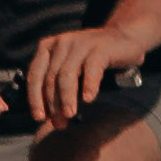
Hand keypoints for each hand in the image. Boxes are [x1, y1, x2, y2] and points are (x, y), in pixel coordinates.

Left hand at [23, 25, 139, 131]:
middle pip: (50, 78)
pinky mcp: (100, 48)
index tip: (39, 117)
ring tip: (70, 114)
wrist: (125, 37)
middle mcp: (61, 43)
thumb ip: (59, 85)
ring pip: (66, 75)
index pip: (35, 75)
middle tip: (59, 123)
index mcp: (48, 47)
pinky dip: (88, 85)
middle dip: (53, 104)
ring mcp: (80, 44)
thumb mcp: (72, 67)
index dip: (35, 98)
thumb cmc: (96, 58)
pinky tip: (88, 99)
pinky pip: (91, 69)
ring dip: (66, 98)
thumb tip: (50, 116)